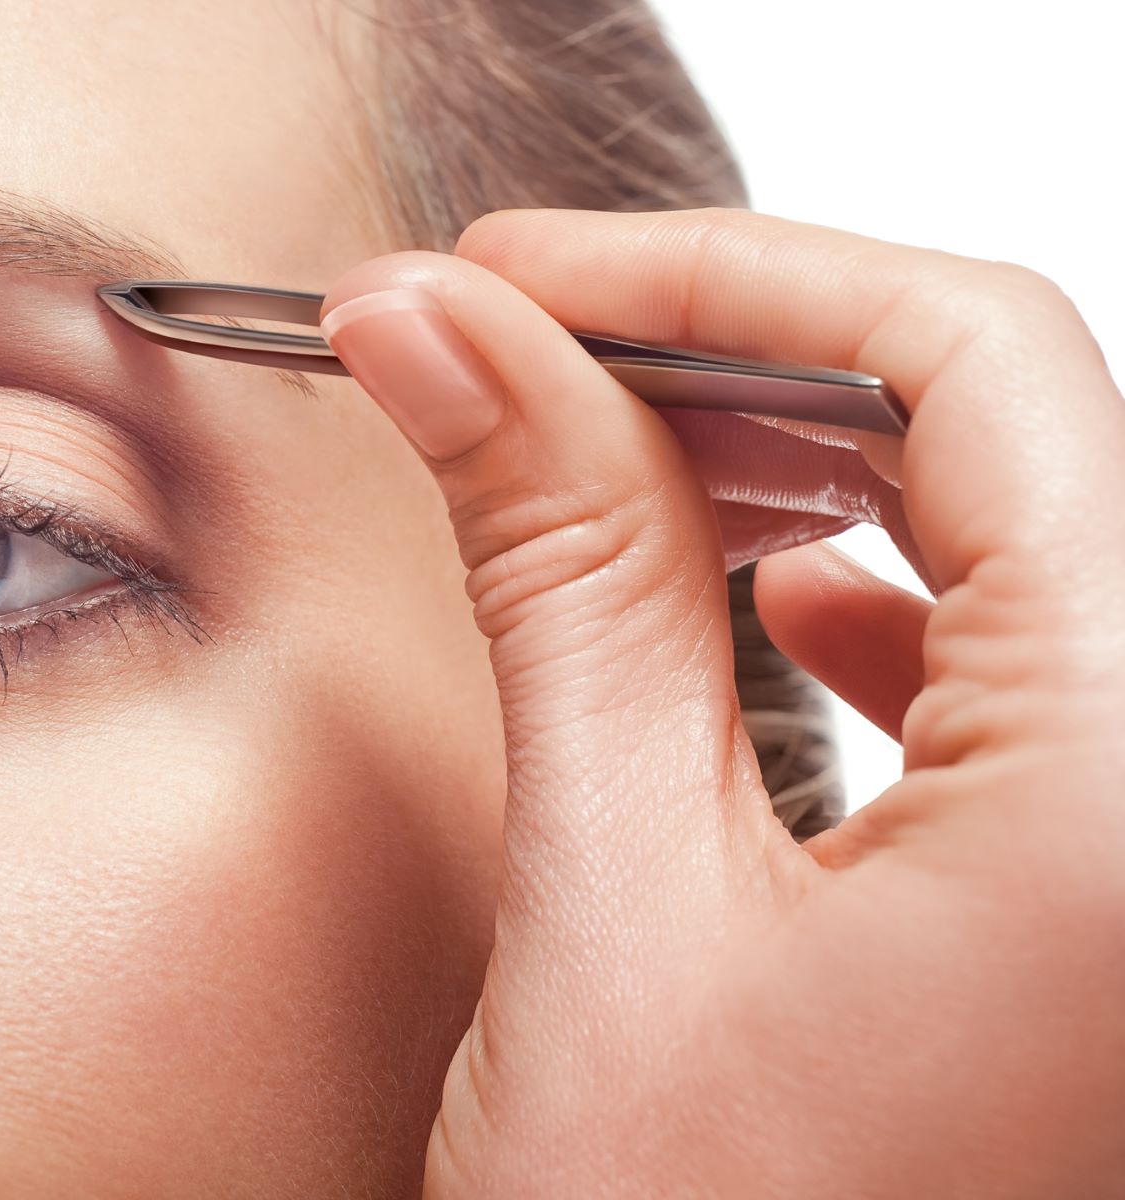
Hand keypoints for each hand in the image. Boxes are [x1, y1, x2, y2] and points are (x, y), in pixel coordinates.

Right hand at [317, 207, 1124, 1197]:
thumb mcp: (616, 912)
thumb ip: (556, 576)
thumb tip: (443, 337)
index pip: (968, 354)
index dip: (712, 267)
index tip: (513, 269)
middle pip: (1007, 422)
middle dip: (736, 349)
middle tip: (515, 338)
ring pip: (1023, 526)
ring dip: (806, 458)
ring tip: (615, 443)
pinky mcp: (1109, 910)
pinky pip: (1041, 662)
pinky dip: (889, 588)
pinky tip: (791, 600)